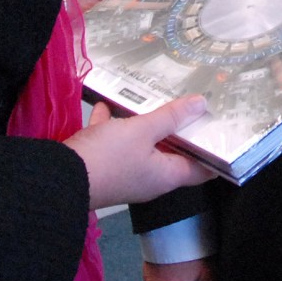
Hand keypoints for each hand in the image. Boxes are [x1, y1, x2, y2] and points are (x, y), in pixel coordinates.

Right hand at [65, 96, 215, 208]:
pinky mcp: (103, 167)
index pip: (200, 170)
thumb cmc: (108, 158)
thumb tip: (201, 105)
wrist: (58, 178)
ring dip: (145, 126)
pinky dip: (113, 125)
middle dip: (179, 131)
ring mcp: (125, 173)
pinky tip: (107, 105)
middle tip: (190, 107)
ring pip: (141, 146)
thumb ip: (171, 117)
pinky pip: (113, 143)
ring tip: (152, 101)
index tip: (223, 134)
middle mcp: (148, 179)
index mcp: (165, 176)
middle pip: (171, 154)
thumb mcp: (142, 131)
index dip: (213, 154)